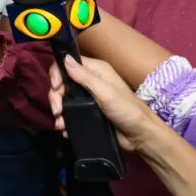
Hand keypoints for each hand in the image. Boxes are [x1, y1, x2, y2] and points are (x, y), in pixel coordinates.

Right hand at [48, 55, 162, 152]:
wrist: (140, 137)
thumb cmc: (127, 111)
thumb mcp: (106, 93)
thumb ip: (85, 77)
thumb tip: (65, 58)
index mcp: (96, 70)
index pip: (69, 63)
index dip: (58, 72)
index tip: (55, 87)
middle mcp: (90, 81)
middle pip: (63, 81)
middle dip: (56, 96)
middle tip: (57, 110)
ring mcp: (87, 97)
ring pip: (63, 98)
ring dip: (58, 110)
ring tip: (60, 124)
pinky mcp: (86, 111)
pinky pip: (69, 112)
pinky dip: (64, 119)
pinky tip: (64, 129)